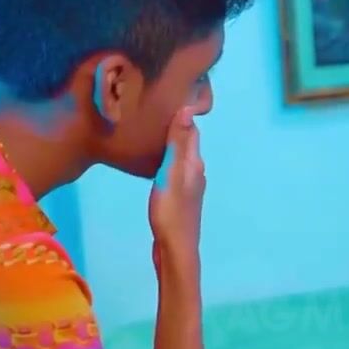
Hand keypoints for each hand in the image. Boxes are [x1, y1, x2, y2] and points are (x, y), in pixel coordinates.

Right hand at [149, 107, 204, 265]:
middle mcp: (196, 173)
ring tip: (152, 132)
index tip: (167, 97)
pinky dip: (166, 162)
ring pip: (181, 158)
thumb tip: (189, 109)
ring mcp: (189, 188)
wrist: (175, 250)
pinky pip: (174, 172)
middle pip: (187, 143)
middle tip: (155, 111)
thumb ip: (179, 144)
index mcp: (195, 164)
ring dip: (170, 145)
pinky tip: (154, 163)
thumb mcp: (171, 174)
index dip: (182, 114)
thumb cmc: (171, 212)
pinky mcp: (180, 200)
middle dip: (175, 127)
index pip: (191, 130)